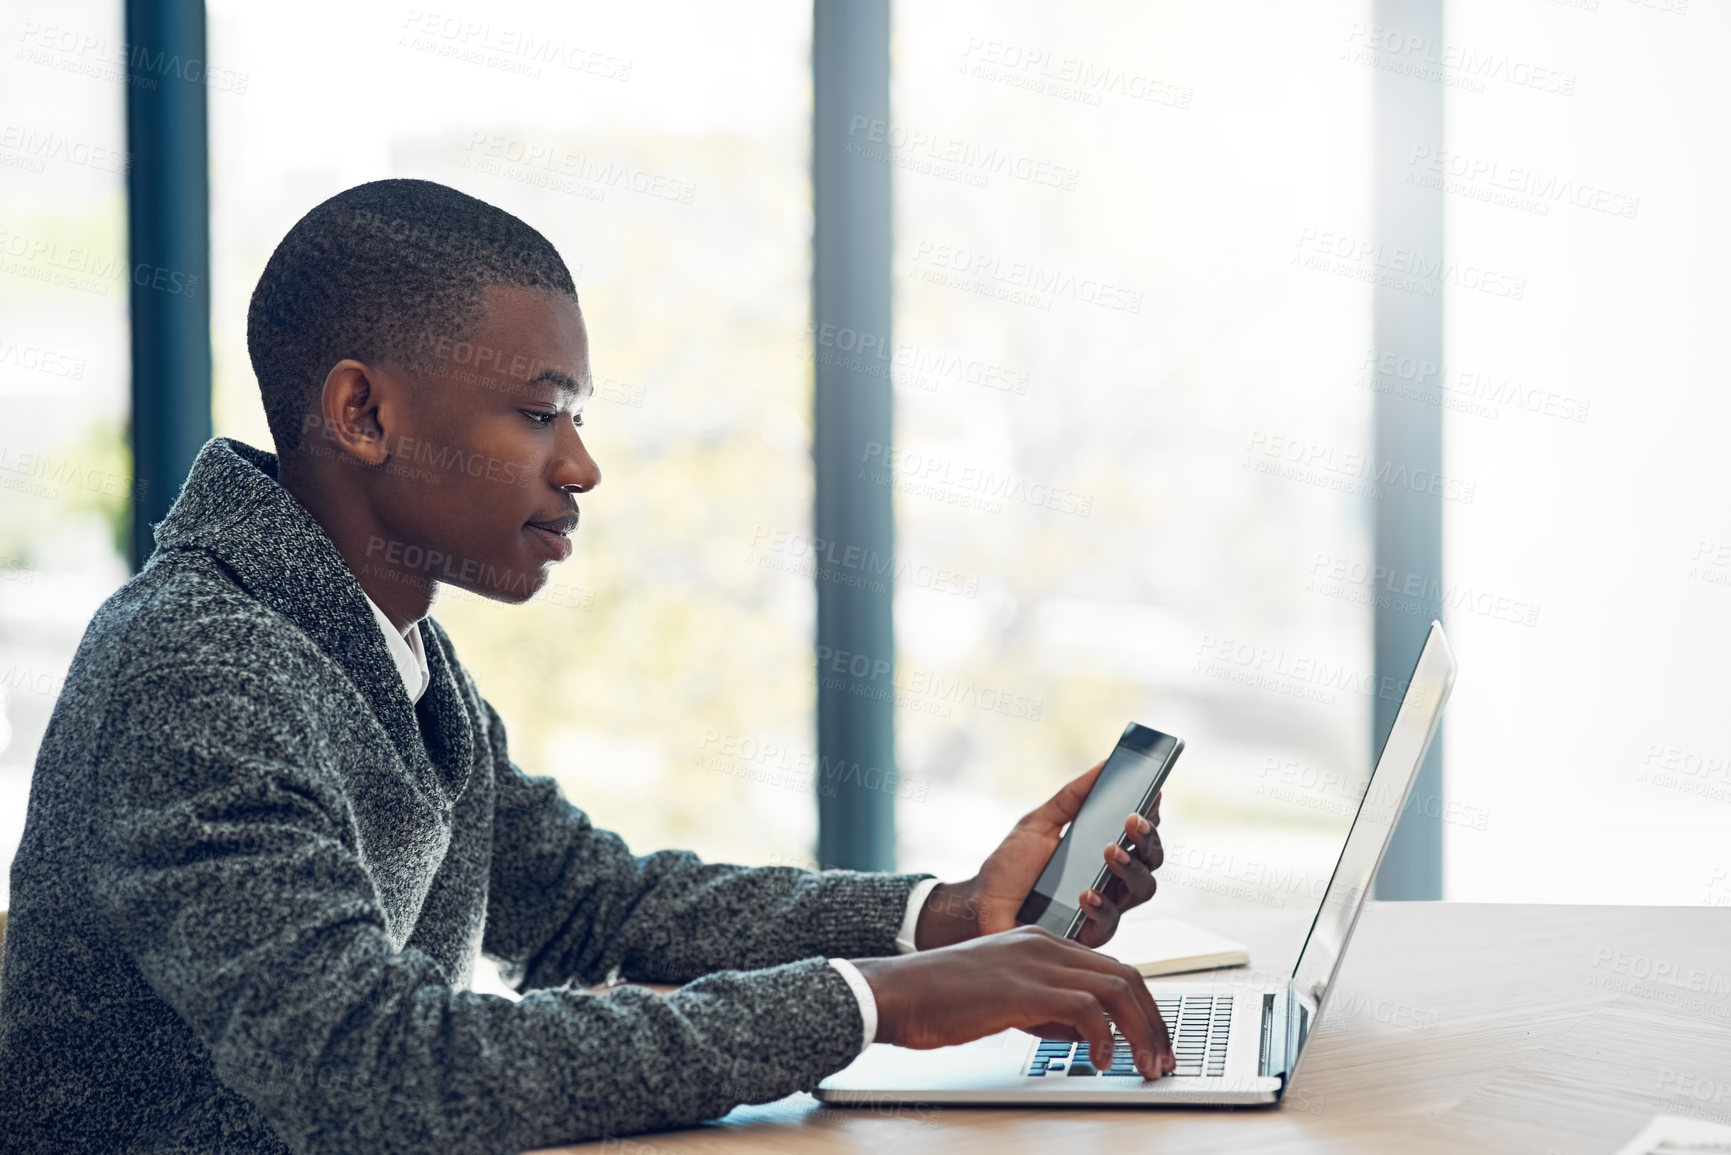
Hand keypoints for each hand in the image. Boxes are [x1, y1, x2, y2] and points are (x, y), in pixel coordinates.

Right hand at [853, 926, 1175, 1078]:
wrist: (896, 993)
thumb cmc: (940, 1001)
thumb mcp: (1006, 1001)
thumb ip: (1049, 1009)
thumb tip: (1089, 1034)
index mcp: (1041, 943)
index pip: (1112, 969)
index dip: (1142, 1009)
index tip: (1153, 1044)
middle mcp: (1044, 945)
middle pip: (1127, 976)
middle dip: (1155, 1022)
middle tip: (1163, 1061)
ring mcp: (1035, 962)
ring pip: (1117, 988)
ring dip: (1142, 1032)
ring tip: (1145, 1066)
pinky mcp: (1023, 987)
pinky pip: (1087, 1008)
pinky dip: (1104, 1037)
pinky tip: (1100, 1060)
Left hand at [915, 762, 1163, 950]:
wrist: (978, 906)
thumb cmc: (1009, 868)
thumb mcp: (1038, 823)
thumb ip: (1072, 798)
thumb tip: (1104, 765)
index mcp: (1102, 852)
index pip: (1140, 834)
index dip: (1151, 815)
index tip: (1150, 794)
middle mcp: (1110, 880)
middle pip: (1151, 860)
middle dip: (1147, 838)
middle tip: (1133, 821)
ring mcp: (1104, 908)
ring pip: (1142, 889)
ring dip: (1131, 867)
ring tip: (1111, 852)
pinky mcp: (1089, 936)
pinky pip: (1110, 923)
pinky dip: (1101, 905)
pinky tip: (1086, 892)